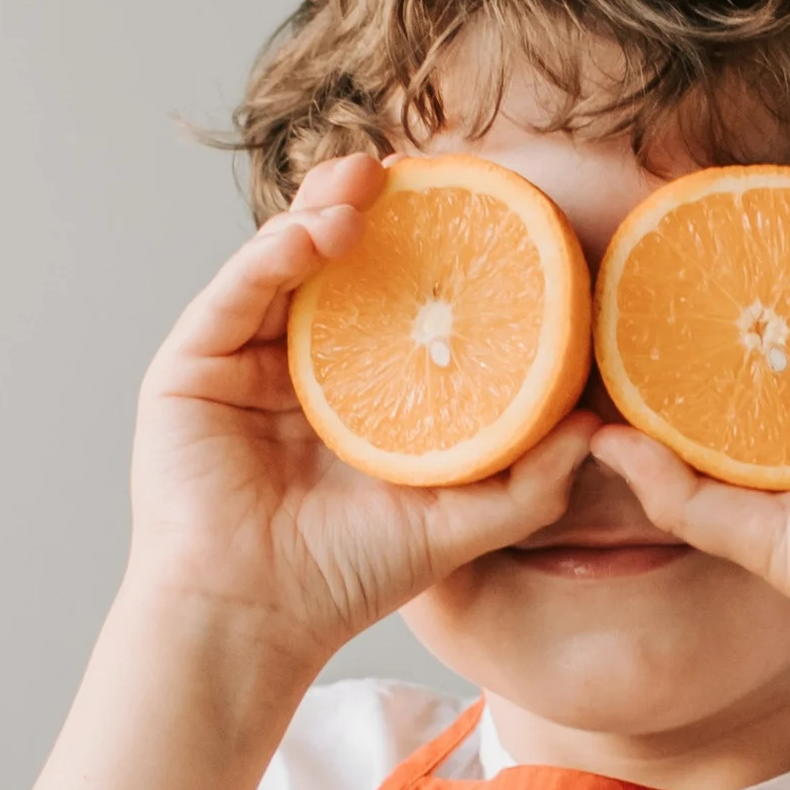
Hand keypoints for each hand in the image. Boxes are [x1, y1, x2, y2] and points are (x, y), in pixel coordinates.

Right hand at [125, 155, 607, 667]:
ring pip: (280, 261)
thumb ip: (529, 483)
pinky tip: (318, 236)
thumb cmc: (346, 578)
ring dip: (322, 212)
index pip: (384, 295)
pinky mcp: (189, 369)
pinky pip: (234, 293)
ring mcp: (236, 362)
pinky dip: (273, 254)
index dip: (420, 243)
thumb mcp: (456, 524)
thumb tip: (600, 429)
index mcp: (351, 390)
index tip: (469, 199)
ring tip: (368, 183)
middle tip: (411, 168)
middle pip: (329, 262)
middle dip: (366, 206)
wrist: (256, 621)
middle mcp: (291, 364)